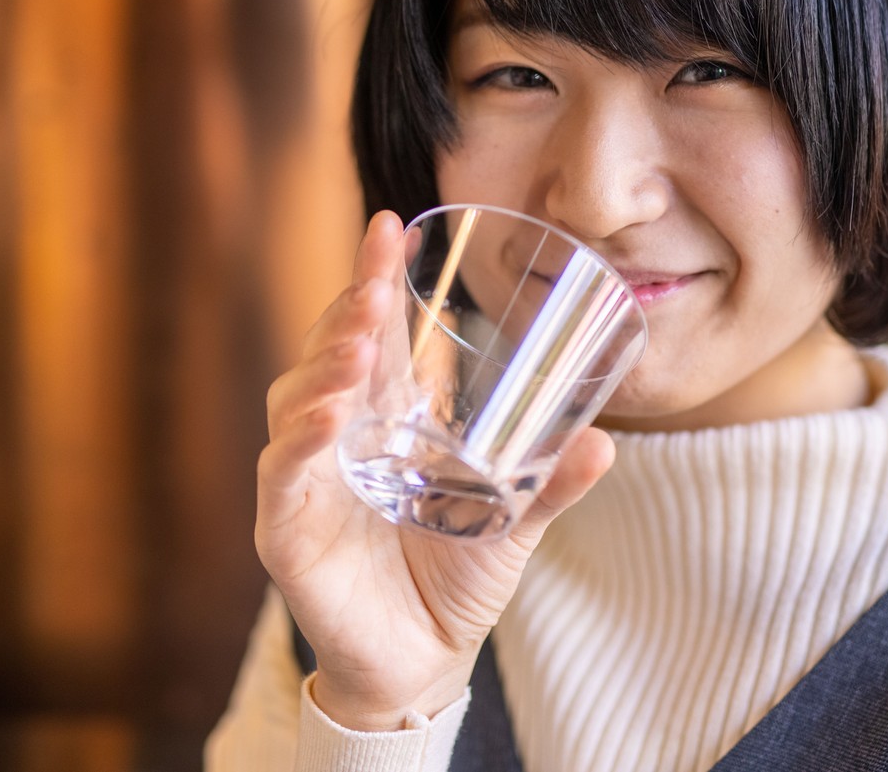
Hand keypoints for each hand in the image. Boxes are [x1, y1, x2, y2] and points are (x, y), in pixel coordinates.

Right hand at [255, 211, 616, 730]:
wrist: (424, 662)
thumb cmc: (454, 576)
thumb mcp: (513, 520)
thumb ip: (553, 482)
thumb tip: (604, 442)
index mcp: (384, 417)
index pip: (372, 334)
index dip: (374, 279)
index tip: (389, 224)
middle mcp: (337, 436)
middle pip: (329, 355)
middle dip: (348, 312)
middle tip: (375, 281)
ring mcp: (306, 481)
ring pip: (296, 405)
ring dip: (323, 369)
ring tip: (357, 345)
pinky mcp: (286, 532)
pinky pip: (283, 478)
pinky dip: (299, 445)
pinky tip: (326, 419)